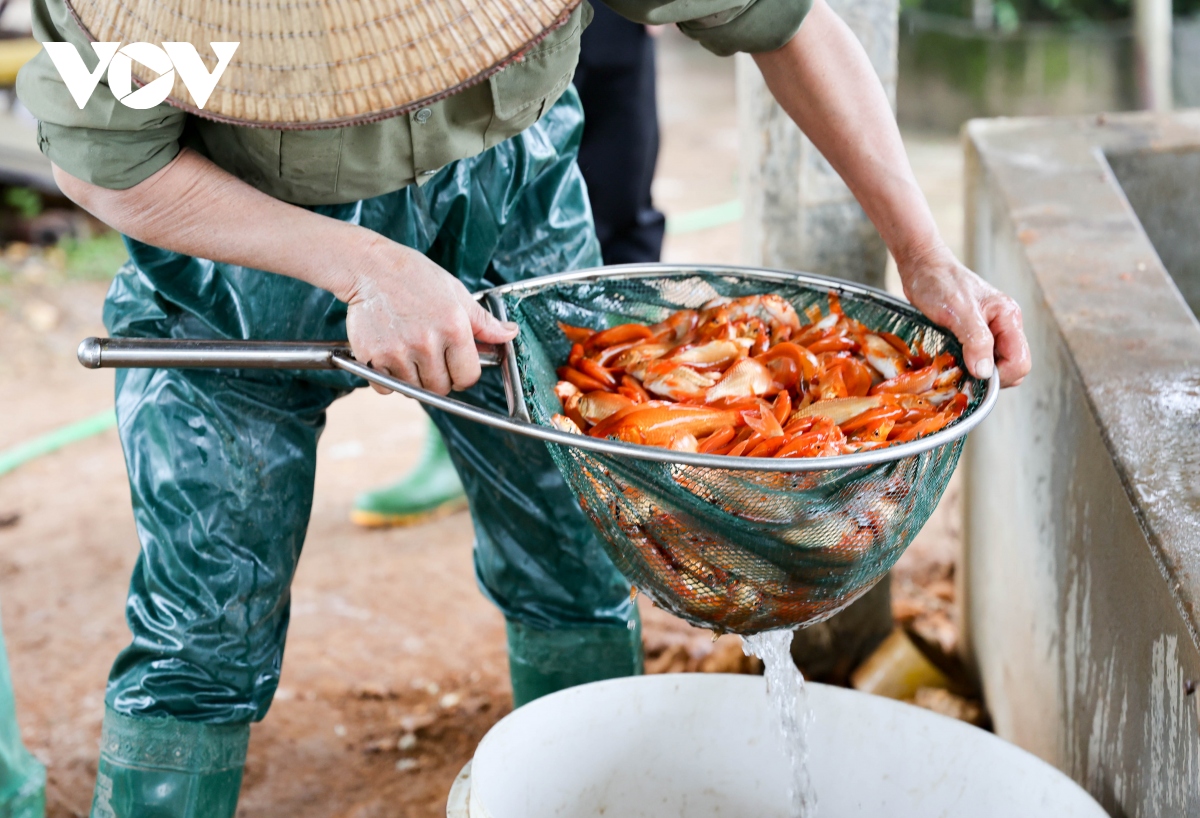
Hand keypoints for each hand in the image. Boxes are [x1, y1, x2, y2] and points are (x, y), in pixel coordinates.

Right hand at [342, 236, 517, 394]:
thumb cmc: (415, 277)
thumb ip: (483, 322)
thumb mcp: (456, 293)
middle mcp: (427, 343)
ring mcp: (398, 351)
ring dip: (413, 380)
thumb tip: (510, 335)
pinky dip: (387, 380)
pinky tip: (389, 357)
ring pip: (413, 390)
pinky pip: (386, 388)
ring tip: (408, 353)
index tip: (455, 365)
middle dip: (439, 378)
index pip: (468, 377)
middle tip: (429, 357)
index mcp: (454, 328)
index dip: (463, 374)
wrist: (369, 267)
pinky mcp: (371, 356)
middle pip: (441, 388)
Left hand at [898, 243, 1030, 387]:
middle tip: (961, 371)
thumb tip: (985, 371)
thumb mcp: (958, 311)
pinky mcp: (973, 334)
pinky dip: (966, 365)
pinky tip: (950, 359)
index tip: (973, 375)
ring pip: (993, 365)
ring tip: (953, 363)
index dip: (1000, 375)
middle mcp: (1003, 326)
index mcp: (1008, 318)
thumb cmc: (939, 282)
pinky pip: (977, 358)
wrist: (922, 266)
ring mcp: (989, 330)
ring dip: (975, 371)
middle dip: (988, 376)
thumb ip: (976, 340)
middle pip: (1010, 366)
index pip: (1020, 361)